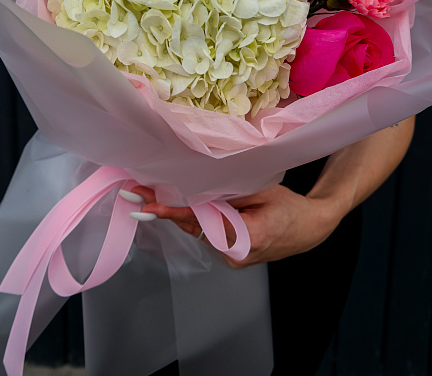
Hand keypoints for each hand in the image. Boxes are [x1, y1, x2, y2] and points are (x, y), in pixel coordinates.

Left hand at [132, 183, 341, 268]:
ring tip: (149, 195)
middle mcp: (235, 253)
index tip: (147, 207)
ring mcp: (232, 258)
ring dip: (179, 213)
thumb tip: (198, 187)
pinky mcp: (232, 255)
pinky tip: (180, 205)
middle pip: (194, 227)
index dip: (173, 212)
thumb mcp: (262, 190)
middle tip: (135, 194)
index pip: (202, 221)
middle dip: (166, 209)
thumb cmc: (289, 207)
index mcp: (246, 236)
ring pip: (199, 230)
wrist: (310, 229)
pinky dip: (195, 218)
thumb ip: (230, 192)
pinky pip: (208, 233)